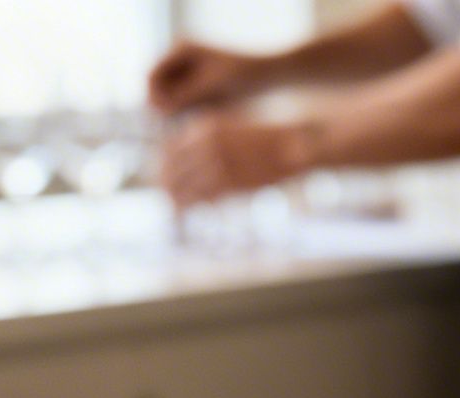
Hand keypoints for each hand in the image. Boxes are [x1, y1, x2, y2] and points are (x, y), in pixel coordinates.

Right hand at [149, 41, 266, 113]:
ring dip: (175, 111)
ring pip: (168, 98)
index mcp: (181, 49)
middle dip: (164, 105)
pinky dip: (186, 112)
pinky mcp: (194, 86)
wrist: (268, 76)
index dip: (154, 97)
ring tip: (190, 124)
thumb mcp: (211, 87)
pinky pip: (181, 102)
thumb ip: (183, 97)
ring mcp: (185, 72)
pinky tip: (198, 121)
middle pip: (157, 87)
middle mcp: (178, 58)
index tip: (165, 116)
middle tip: (176, 125)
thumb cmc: (243, 77)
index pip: (152, 75)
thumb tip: (158, 109)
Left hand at [158, 113, 318, 206]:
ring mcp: (216, 163)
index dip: (165, 165)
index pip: (169, 148)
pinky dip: (191, 204)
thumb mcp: (232, 128)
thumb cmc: (267, 138)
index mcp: (204, 126)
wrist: (294, 144)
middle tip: (168, 195)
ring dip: (176, 197)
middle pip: (171, 168)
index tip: (167, 176)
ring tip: (175, 206)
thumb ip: (210, 140)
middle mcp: (205, 143)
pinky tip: (189, 209)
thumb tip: (191, 158)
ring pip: (181, 185)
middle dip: (167, 183)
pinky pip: (199, 196)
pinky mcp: (228, 182)